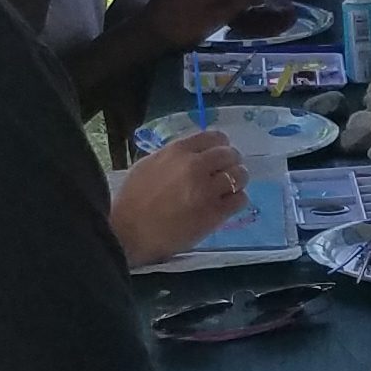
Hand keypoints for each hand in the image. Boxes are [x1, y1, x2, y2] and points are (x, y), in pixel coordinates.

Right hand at [111, 130, 251, 267]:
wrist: (130, 233)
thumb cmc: (133, 200)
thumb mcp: (149, 165)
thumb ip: (175, 156)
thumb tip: (196, 154)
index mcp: (178, 151)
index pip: (215, 137)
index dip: (221, 146)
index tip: (219, 155)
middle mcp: (196, 166)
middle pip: (230, 155)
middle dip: (231, 163)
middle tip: (225, 174)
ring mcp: (207, 190)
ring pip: (240, 175)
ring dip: (237, 181)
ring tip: (228, 189)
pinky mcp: (214, 213)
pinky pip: (240, 199)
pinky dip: (237, 200)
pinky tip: (227, 205)